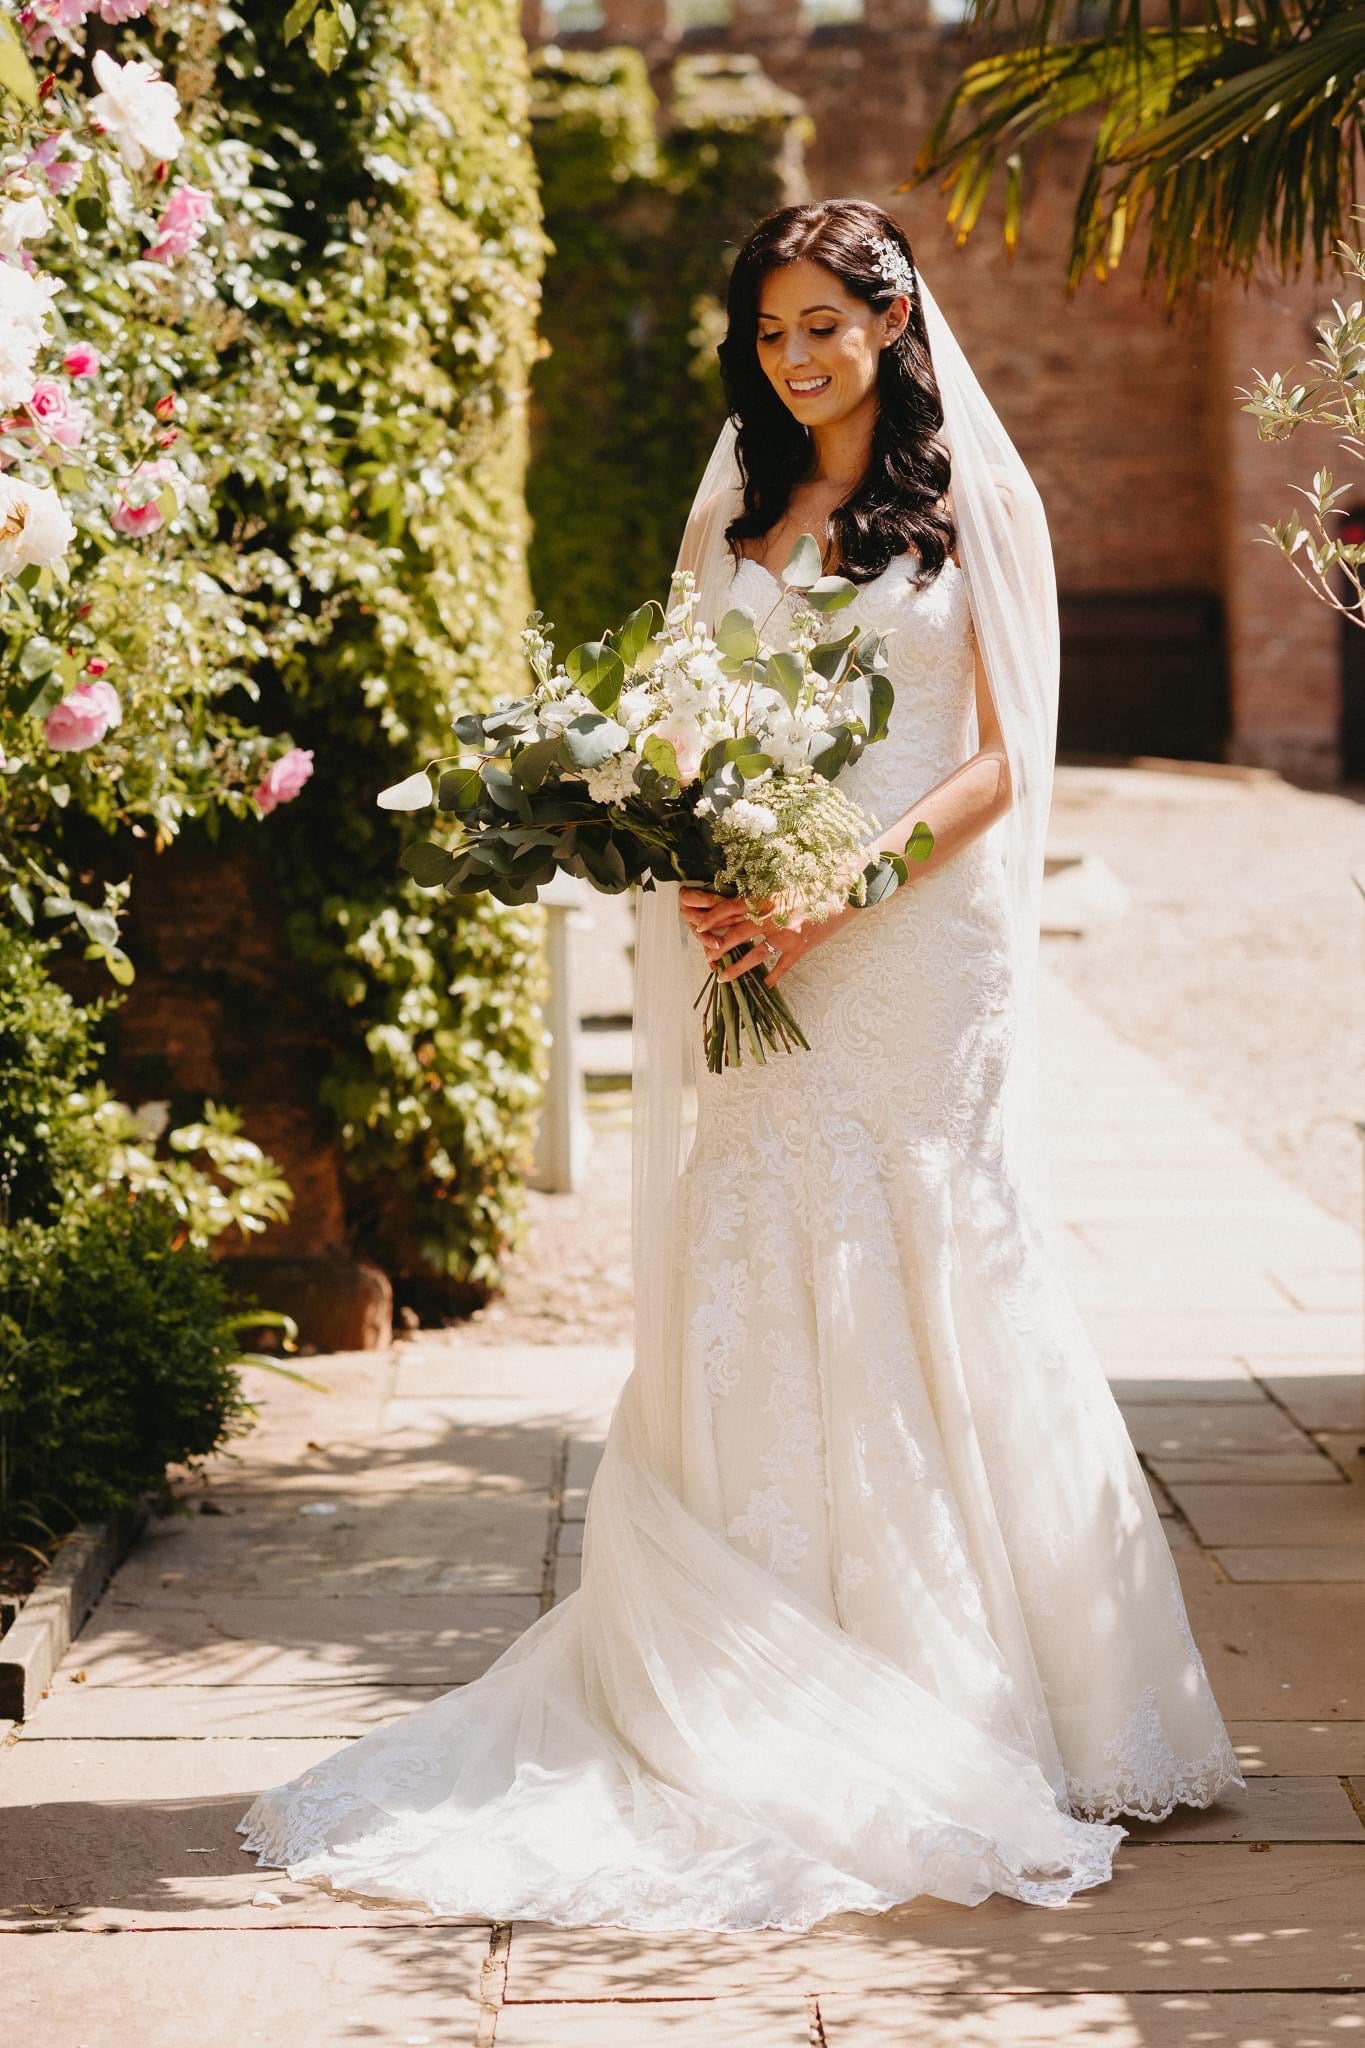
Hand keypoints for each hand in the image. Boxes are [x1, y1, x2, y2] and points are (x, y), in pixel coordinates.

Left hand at [678, 889, 848, 988]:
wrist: (846, 891)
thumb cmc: (815, 882)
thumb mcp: (785, 884)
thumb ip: (764, 896)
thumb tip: (740, 904)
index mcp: (766, 897)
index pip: (731, 908)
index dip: (713, 918)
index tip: (699, 927)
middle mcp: (773, 917)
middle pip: (737, 934)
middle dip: (718, 947)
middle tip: (706, 958)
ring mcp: (787, 935)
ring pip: (755, 955)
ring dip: (737, 968)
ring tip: (723, 978)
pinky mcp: (801, 947)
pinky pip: (782, 966)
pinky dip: (773, 976)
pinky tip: (764, 984)